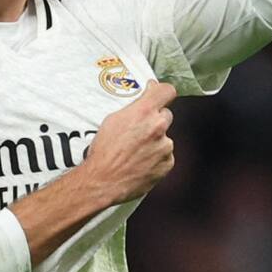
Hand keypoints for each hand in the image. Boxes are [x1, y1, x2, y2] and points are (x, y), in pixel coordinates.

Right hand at [82, 81, 177, 205]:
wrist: (104, 180)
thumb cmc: (104, 152)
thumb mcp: (112, 120)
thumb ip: (134, 107)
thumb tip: (144, 98)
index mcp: (143, 112)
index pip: (166, 91)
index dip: (162, 92)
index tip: (159, 94)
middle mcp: (158, 127)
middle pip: (165, 115)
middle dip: (154, 121)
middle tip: (139, 131)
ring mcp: (165, 146)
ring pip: (165, 138)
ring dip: (154, 142)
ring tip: (135, 151)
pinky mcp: (167, 163)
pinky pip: (165, 155)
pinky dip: (156, 158)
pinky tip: (141, 161)